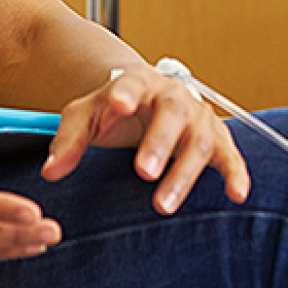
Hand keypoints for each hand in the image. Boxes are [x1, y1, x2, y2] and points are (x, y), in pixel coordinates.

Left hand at [41, 63, 250, 214]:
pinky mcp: (216, 139)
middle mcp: (175, 96)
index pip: (133, 83)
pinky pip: (231, 155)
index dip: (127, 92)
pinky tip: (237, 194)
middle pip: (173, 114)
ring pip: (200, 141)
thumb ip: (68, 139)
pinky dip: (236, 173)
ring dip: (184, 173)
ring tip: (163, 205)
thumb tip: (51, 172)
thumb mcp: (85, 115)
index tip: (118, 104)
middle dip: (160, 143)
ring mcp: (198, 117)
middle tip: (143, 172)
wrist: (143, 99)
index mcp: (140, 83)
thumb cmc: (114, 109)